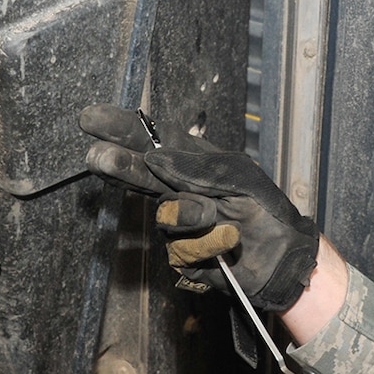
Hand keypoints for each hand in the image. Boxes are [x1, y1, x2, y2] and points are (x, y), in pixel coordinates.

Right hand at [80, 105, 318, 312]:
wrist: (282, 255)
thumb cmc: (264, 206)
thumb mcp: (239, 176)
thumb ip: (198, 166)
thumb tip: (154, 157)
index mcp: (189, 162)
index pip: (150, 140)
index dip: (120, 128)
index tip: (90, 118)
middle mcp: (176, 189)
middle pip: (138, 174)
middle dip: (118, 165)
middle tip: (98, 157)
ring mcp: (176, 223)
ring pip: (165, 215)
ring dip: (193, 215)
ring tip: (220, 216)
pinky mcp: (181, 255)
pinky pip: (182, 248)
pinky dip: (209, 244)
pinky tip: (227, 243)